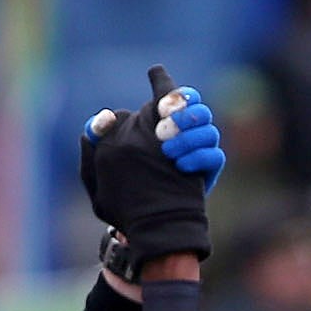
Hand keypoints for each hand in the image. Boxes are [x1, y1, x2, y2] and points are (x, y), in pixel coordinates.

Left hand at [80, 65, 220, 269]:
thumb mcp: (98, 174)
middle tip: (163, 127)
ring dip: (188, 135)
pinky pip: (214, 155)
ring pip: (207, 126)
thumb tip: (104, 117)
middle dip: (181, 111)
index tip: (156, 81)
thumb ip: (95, 143)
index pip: (167, 93)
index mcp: (154, 127)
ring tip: (169, 152)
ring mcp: (196, 151)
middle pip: (194, 104)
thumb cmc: (121, 199)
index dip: (165, 85)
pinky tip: (181, 167)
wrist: (146, 229)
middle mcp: (180, 134)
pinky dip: (199, 158)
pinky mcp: (208, 171)